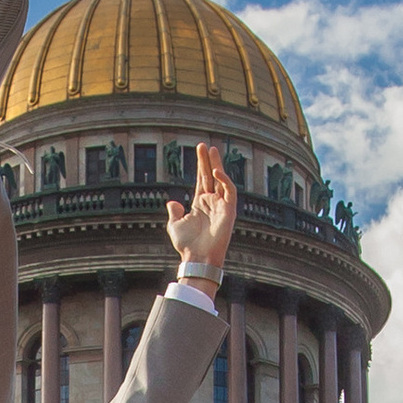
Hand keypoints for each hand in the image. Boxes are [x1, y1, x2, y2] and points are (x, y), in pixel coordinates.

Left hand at [164, 136, 234, 279]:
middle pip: (210, 176)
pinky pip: (229, 191)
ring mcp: (221, 205)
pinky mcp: (229, 210)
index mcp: (200, 203)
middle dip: (208, 160)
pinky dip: (224, 180)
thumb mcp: (175, 226)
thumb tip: (173, 202)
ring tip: (212, 150)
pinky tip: (216, 171)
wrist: (197, 257)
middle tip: (204, 145)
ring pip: (220, 180)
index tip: (199, 150)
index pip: (201, 179)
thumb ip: (174, 212)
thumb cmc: (187, 245)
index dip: (200, 165)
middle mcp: (211, 202)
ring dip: (217, 165)